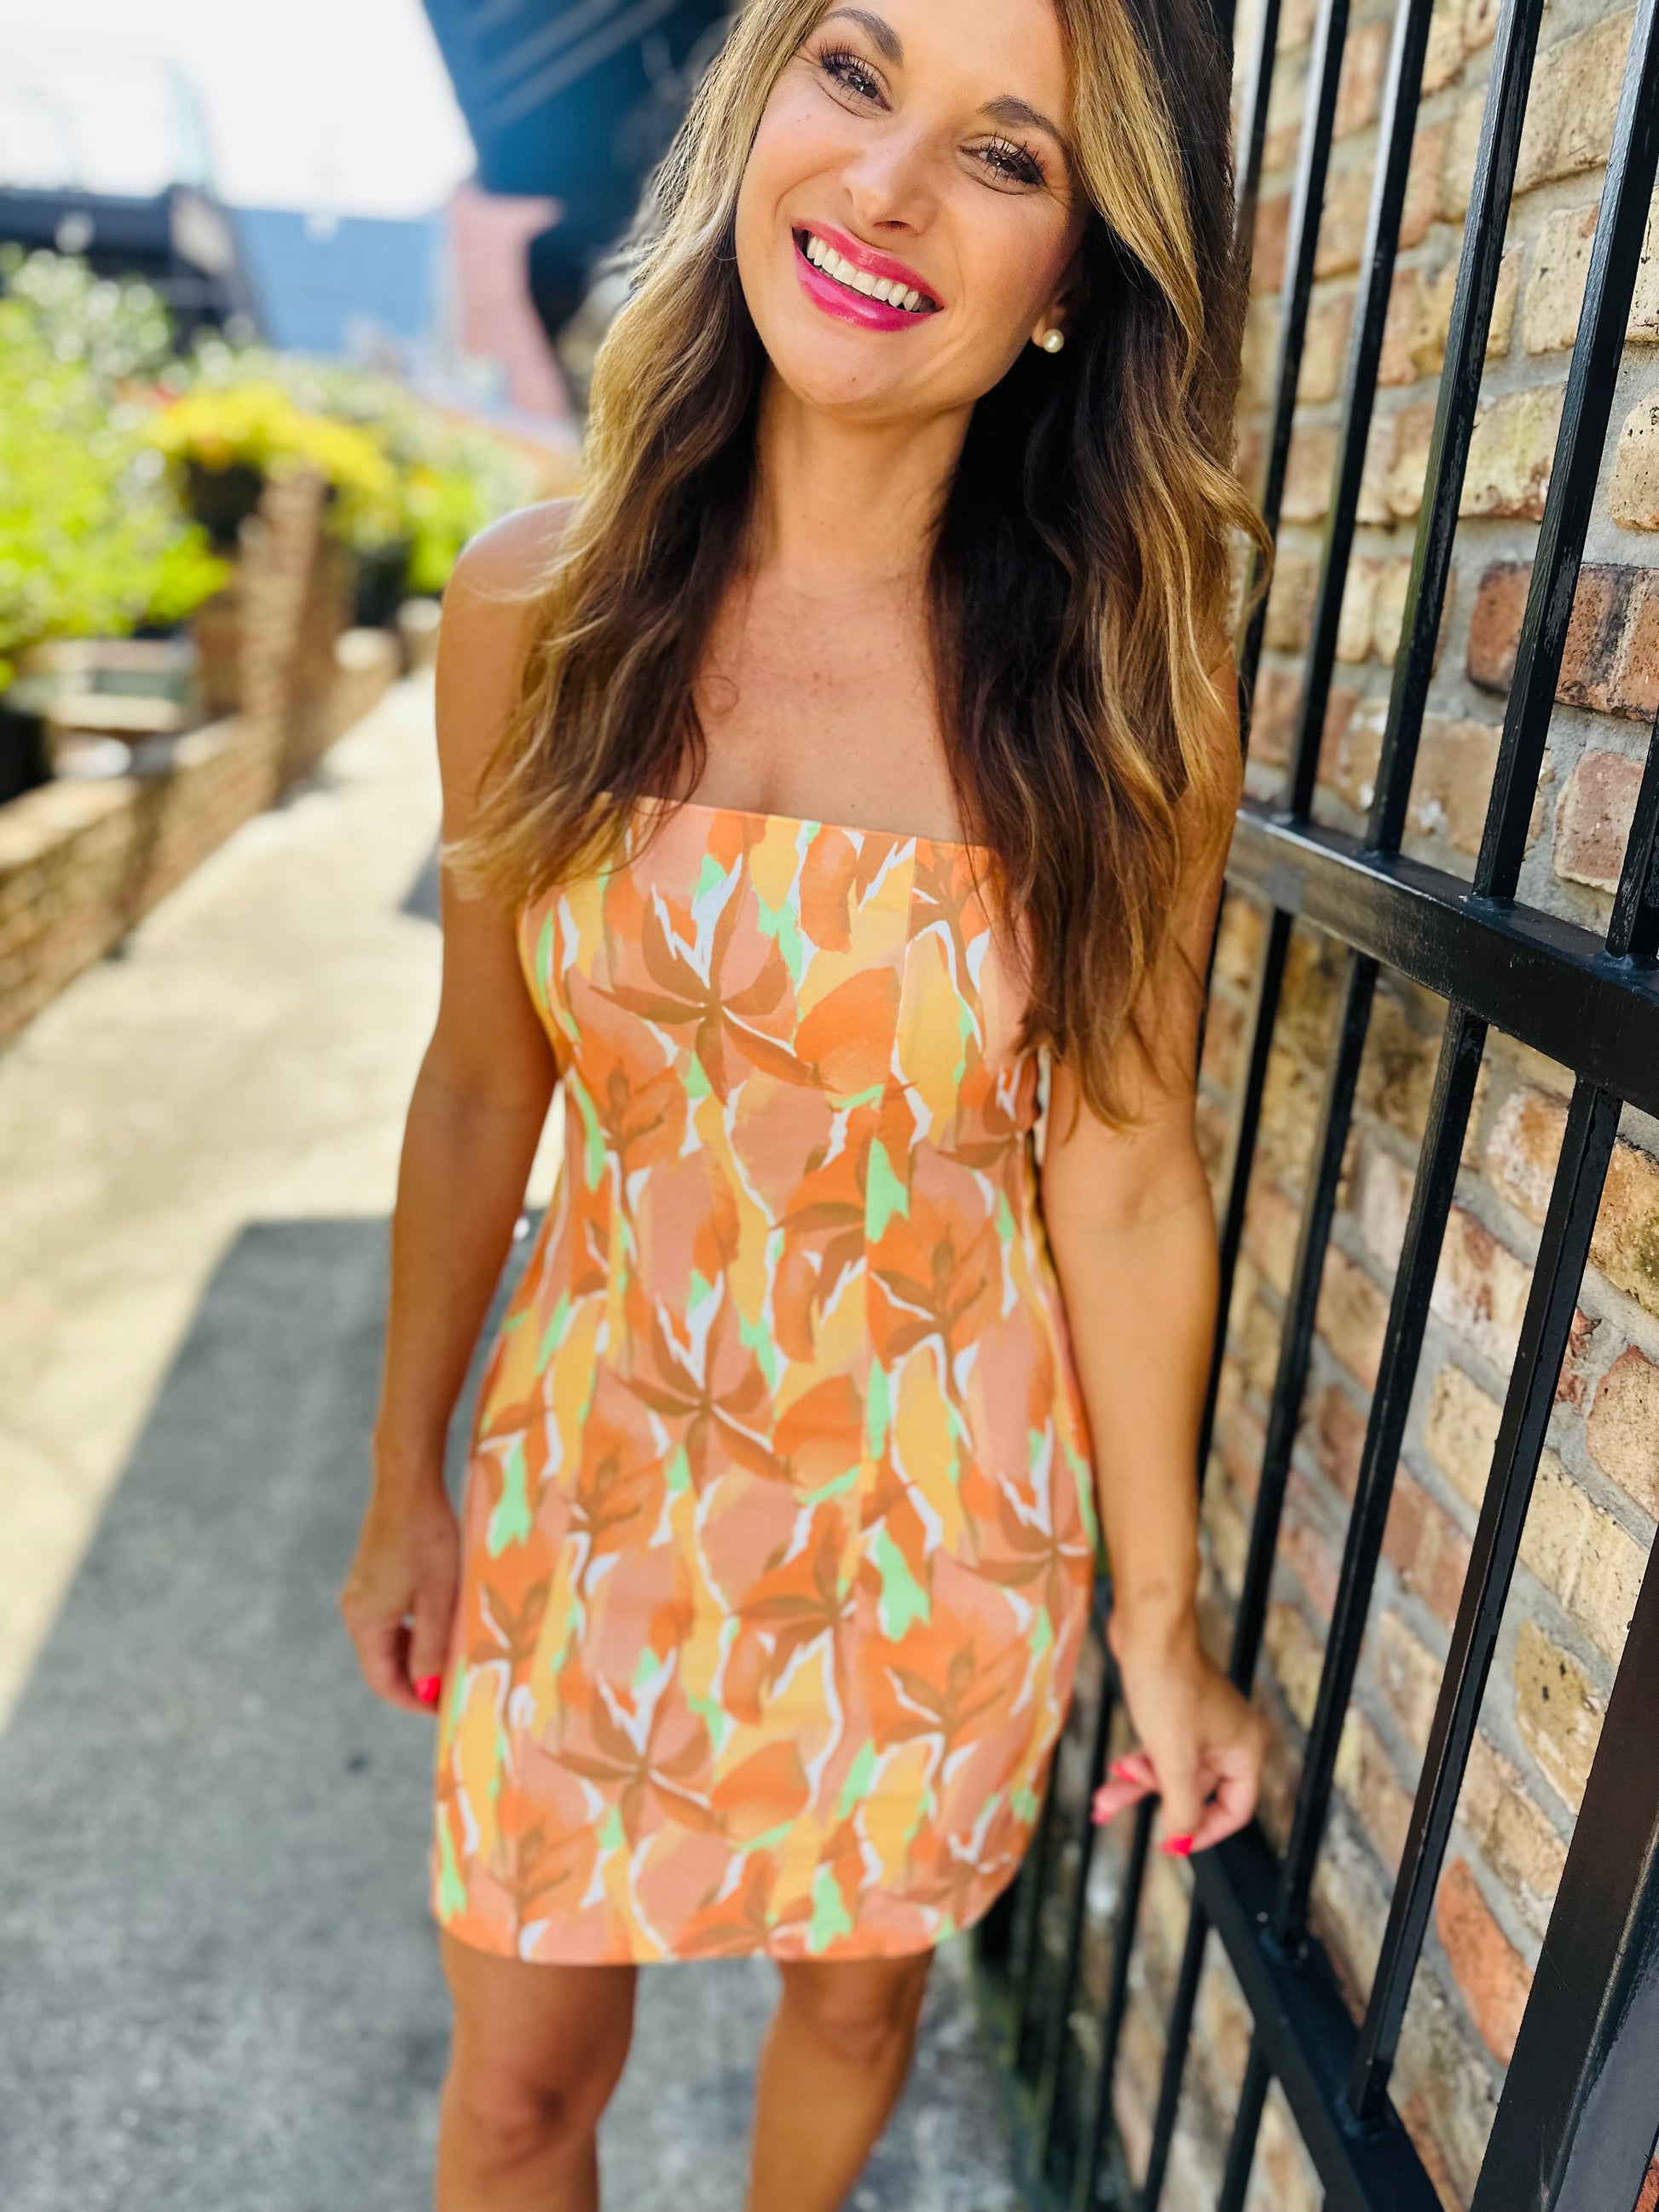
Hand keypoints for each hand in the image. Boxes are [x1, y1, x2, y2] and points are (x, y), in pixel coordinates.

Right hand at [339, 1480, 458, 1716]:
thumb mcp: (437, 1599)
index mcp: (365, 1622)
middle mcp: (355, 1611)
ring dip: (416, 1655)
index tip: (445, 1709)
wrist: (408, 1485)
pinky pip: (389, 1619)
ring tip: (452, 1659)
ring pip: (387, 1641)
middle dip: (416, 1680)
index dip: (413, 1700)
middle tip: (454, 1686)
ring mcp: (361, 1593)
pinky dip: (412, 1632)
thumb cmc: (428, 1540)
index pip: (383, 1681)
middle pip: (382, 1663)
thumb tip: (426, 1692)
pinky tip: (439, 1626)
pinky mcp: (372, 1577)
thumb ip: (430, 1648)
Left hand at [1091, 1613, 1266, 1854]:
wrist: (1147, 1631)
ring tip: (1103, 1796)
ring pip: (1171, 1772)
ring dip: (1137, 1784)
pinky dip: (1138, 1764)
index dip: (1203, 1832)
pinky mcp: (1176, 1712)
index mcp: (1245, 1751)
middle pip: (1195, 1792)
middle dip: (1153, 1802)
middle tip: (1113, 1809)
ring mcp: (1202, 1725)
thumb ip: (1182, 1807)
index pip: (1235, 1810)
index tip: (1170, 1843)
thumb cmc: (1168, 1685)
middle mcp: (1229, 1739)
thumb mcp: (1174, 1758)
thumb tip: (1181, 1843)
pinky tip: (1115, 1771)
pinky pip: (1159, 1751)